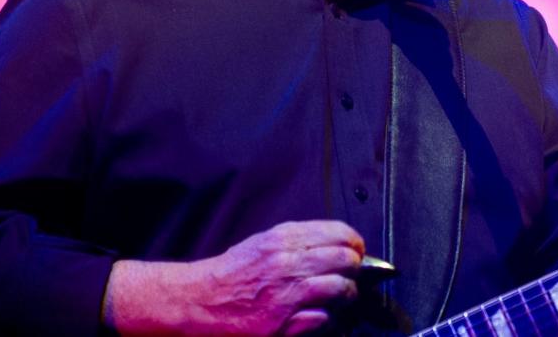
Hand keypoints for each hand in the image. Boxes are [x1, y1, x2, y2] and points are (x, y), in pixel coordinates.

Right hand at [104, 219, 364, 335]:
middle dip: (355, 269)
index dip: (355, 243)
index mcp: (284, 239)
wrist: (199, 301)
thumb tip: (336, 242)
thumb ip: (298, 240)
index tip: (358, 250)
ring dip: (347, 294)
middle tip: (351, 275)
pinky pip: (322, 318)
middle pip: (346, 260)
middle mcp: (288, 263)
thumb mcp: (263, 242)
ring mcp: (286, 295)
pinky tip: (320, 315)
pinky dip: (327, 318)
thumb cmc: (232, 272)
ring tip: (342, 296)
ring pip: (341, 288)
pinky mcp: (281, 324)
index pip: (339, 233)